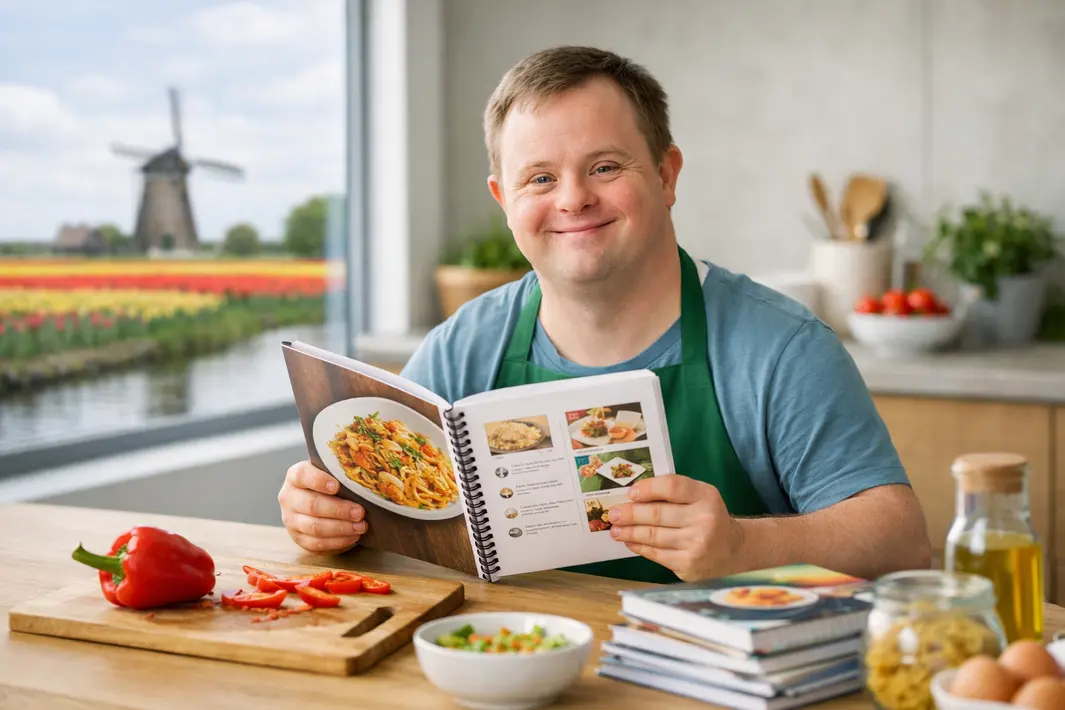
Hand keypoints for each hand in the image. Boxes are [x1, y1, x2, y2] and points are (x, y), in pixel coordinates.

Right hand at [278, 461, 366, 553]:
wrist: (317, 502)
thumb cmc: (330, 483)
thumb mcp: (332, 473)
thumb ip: (341, 473)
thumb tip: (362, 479)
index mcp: (295, 476)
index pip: (303, 475)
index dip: (319, 481)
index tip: (337, 486)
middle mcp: (288, 497)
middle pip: (312, 505)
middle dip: (339, 510)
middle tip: (360, 512)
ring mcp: (291, 520)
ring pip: (314, 527)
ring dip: (341, 529)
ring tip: (360, 527)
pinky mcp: (298, 538)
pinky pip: (316, 544)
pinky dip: (337, 542)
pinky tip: (353, 537)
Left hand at [607, 475, 743, 581]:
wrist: (732, 551)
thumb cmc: (708, 518)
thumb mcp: (700, 498)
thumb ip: (674, 493)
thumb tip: (633, 497)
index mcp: (706, 496)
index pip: (673, 486)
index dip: (648, 488)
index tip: (631, 493)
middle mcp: (704, 519)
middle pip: (658, 513)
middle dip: (630, 513)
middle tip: (613, 514)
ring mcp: (696, 544)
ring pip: (653, 535)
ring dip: (629, 532)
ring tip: (616, 529)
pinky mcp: (688, 564)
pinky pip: (656, 554)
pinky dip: (639, 547)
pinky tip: (630, 542)